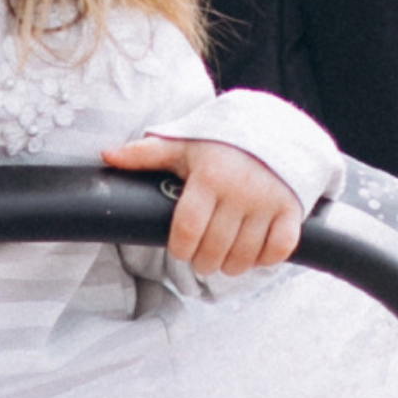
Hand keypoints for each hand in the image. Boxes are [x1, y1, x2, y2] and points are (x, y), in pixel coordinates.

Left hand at [103, 134, 303, 275]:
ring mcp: (268, 201)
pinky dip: (265, 260)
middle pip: (214, 249)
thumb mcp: (184, 145)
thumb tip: (106, 155)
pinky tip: (254, 253)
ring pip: (245, 256)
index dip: (181, 249)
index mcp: (209, 175)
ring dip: (231, 266)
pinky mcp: (292, 210)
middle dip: (203, 262)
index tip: (181, 250)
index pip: (189, 229)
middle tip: (201, 259)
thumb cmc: (220, 145)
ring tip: (224, 260)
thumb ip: (146, 154)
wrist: (274, 131)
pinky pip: (279, 249)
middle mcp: (240, 190)